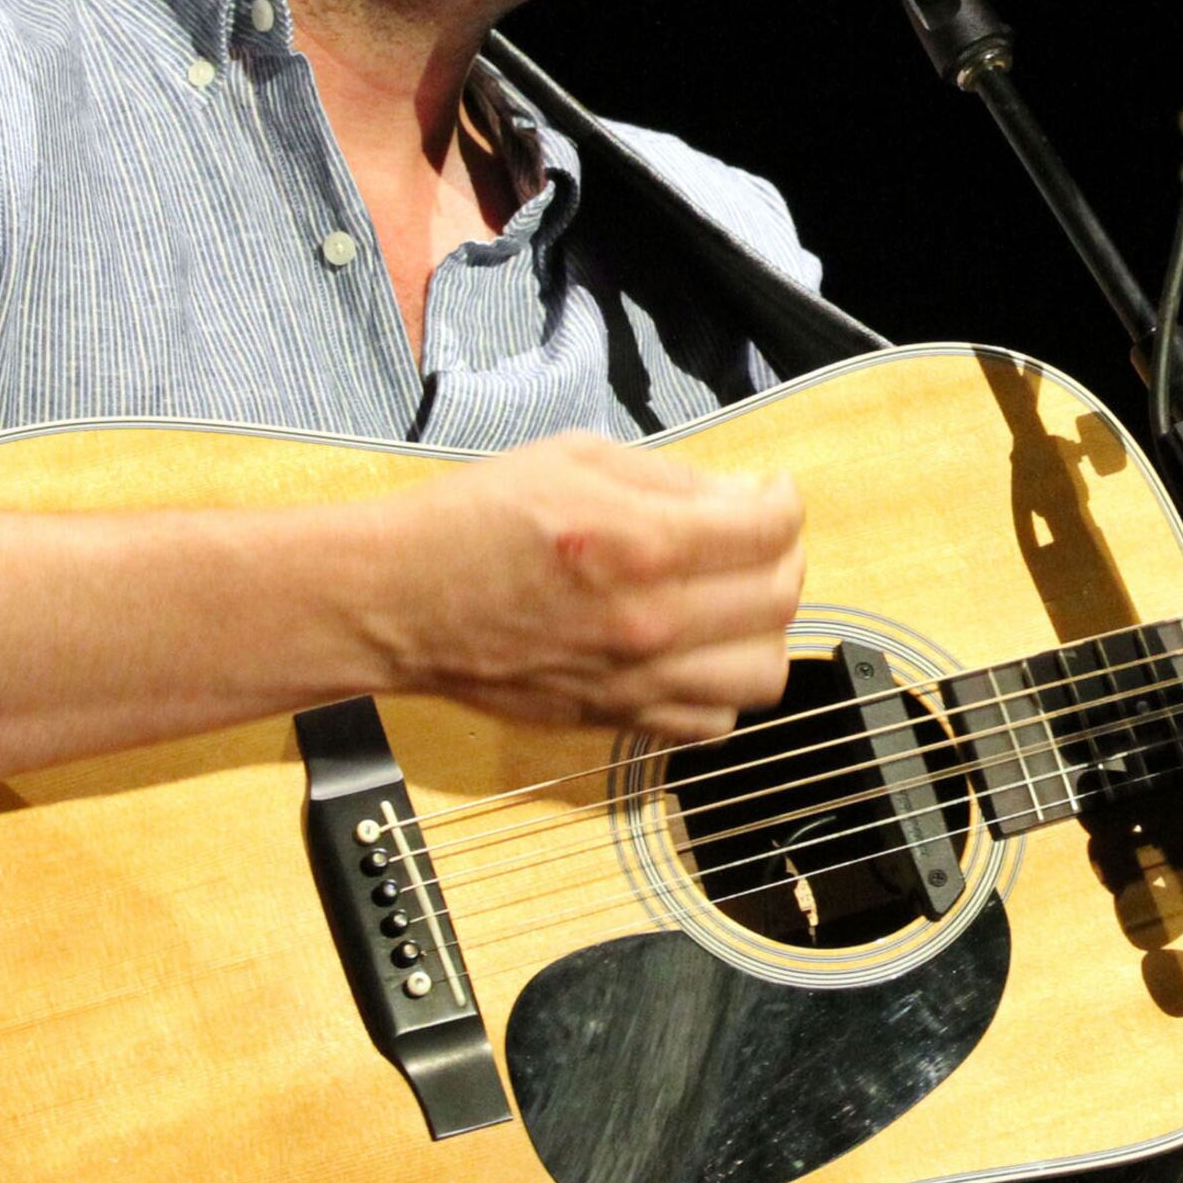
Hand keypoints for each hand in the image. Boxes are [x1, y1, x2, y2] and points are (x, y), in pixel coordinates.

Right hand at [368, 432, 804, 740]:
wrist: (397, 601)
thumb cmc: (471, 521)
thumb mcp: (575, 458)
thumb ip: (670, 479)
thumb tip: (740, 496)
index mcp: (643, 543)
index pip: (770, 528)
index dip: (785, 500)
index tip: (771, 491)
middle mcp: (651, 621)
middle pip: (780, 596)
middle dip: (782, 554)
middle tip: (755, 537)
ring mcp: (637, 680)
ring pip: (763, 672)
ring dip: (764, 629)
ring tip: (734, 599)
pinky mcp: (615, 719)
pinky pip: (711, 723)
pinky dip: (722, 687)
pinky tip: (698, 651)